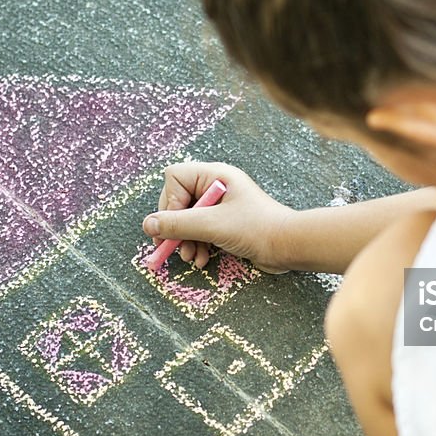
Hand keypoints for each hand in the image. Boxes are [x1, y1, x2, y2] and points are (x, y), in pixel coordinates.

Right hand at [141, 162, 294, 272]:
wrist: (289, 247)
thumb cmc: (257, 229)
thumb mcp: (213, 226)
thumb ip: (178, 224)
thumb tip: (147, 224)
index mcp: (215, 175)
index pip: (174, 178)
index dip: (170, 203)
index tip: (175, 225)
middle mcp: (215, 186)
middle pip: (177, 201)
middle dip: (176, 227)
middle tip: (173, 246)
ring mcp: (220, 205)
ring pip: (187, 219)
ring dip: (185, 240)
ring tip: (192, 257)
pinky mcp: (225, 223)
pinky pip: (199, 231)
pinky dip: (197, 245)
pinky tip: (202, 260)